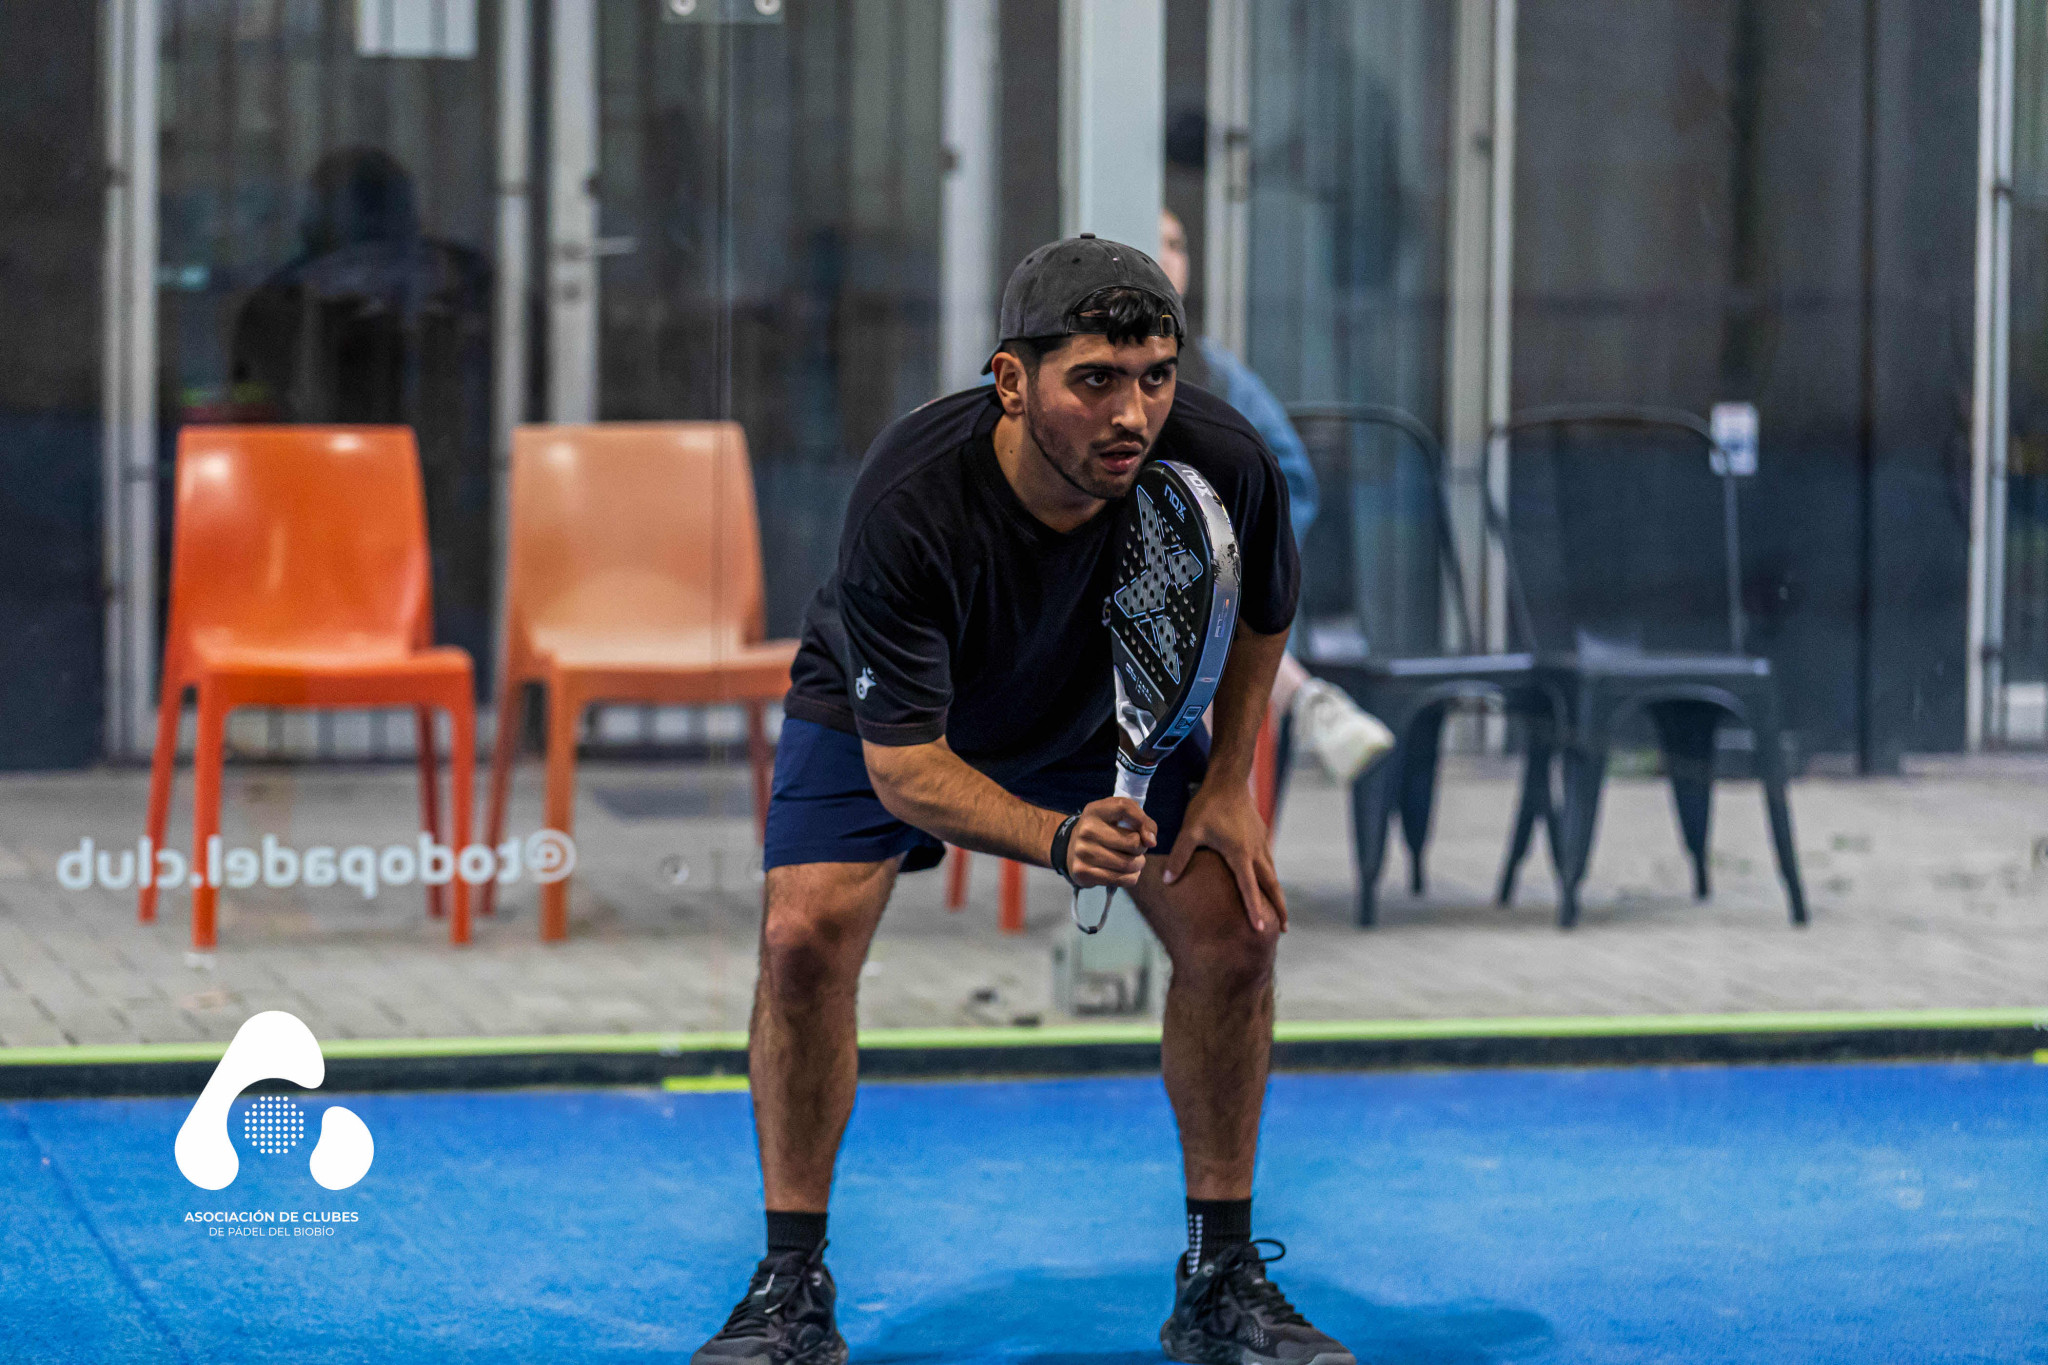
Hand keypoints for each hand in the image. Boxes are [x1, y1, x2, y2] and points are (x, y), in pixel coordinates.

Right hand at [1064, 797, 1155, 889]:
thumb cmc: (1104, 830)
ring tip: (1131, 861)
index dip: (1143, 822)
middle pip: (1133, 842)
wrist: (1072, 848)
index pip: (1124, 808)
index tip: (1147, 835)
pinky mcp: (1083, 872)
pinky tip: (1125, 872)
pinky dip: (1131, 877)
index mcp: (1095, 811)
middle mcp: (1086, 829)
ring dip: (1138, 864)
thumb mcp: (1118, 817)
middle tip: (1135, 849)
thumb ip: (1141, 821)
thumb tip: (1151, 842)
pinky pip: (1123, 880)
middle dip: (1142, 848)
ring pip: (1129, 864)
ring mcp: (1083, 852)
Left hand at [1161, 782, 1286, 933]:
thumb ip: (1180, 856)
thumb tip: (1167, 880)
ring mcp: (1261, 842)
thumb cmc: (1207, 805)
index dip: (1254, 910)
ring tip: (1280, 911)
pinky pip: (1269, 861)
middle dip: (1279, 908)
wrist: (1229, 780)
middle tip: (1284, 929)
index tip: (1260, 929)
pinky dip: (1271, 877)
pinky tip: (1269, 882)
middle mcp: (1255, 851)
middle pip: (1272, 885)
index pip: (1249, 888)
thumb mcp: (1190, 831)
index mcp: (1240, 854)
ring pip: (1273, 873)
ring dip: (1277, 893)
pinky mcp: (1262, 835)